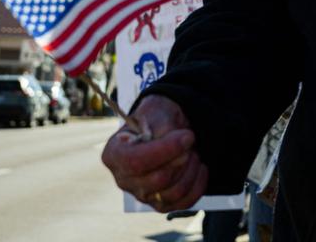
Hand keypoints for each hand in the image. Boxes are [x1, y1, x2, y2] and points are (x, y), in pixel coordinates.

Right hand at [100, 94, 209, 211]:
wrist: (168, 128)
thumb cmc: (158, 119)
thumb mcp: (157, 112)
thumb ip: (163, 128)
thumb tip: (178, 148)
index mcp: (115, 154)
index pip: (135, 162)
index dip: (165, 150)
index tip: (187, 136)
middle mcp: (124, 179)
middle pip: (157, 180)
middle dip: (181, 158)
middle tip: (190, 140)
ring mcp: (141, 194)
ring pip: (172, 193)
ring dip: (191, 170)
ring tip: (193, 152)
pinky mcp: (160, 203)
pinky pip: (183, 202)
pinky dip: (198, 184)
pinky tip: (200, 167)